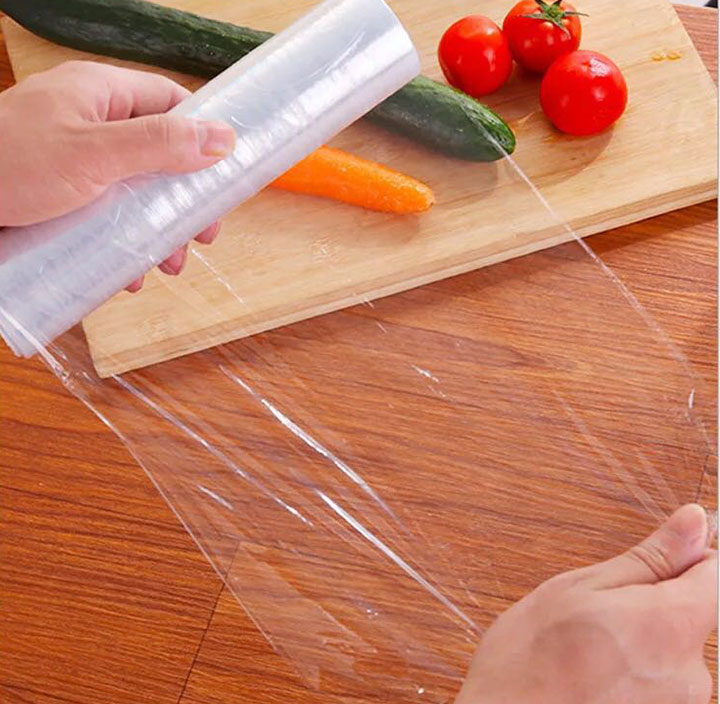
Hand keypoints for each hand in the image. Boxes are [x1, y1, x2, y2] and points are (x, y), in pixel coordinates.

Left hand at [0, 60, 236, 290]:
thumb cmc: (10, 166)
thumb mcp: (94, 155)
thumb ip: (160, 145)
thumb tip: (225, 138)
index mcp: (100, 95)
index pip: (171, 105)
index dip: (203, 139)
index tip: (223, 179)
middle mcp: (91, 124)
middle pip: (159, 156)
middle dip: (182, 201)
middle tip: (200, 236)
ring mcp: (75, 162)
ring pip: (135, 192)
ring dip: (157, 231)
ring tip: (167, 266)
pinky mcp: (62, 197)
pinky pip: (107, 215)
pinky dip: (124, 243)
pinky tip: (129, 272)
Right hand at [457, 504, 716, 703]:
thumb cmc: (530, 660)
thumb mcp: (580, 587)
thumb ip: (649, 559)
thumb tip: (694, 524)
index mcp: (671, 627)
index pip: (716, 576)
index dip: (688, 559)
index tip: (658, 559)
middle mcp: (690, 676)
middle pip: (691, 617)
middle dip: (652, 604)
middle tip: (597, 609)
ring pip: (670, 650)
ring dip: (638, 640)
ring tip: (588, 645)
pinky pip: (658, 682)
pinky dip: (631, 672)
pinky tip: (593, 672)